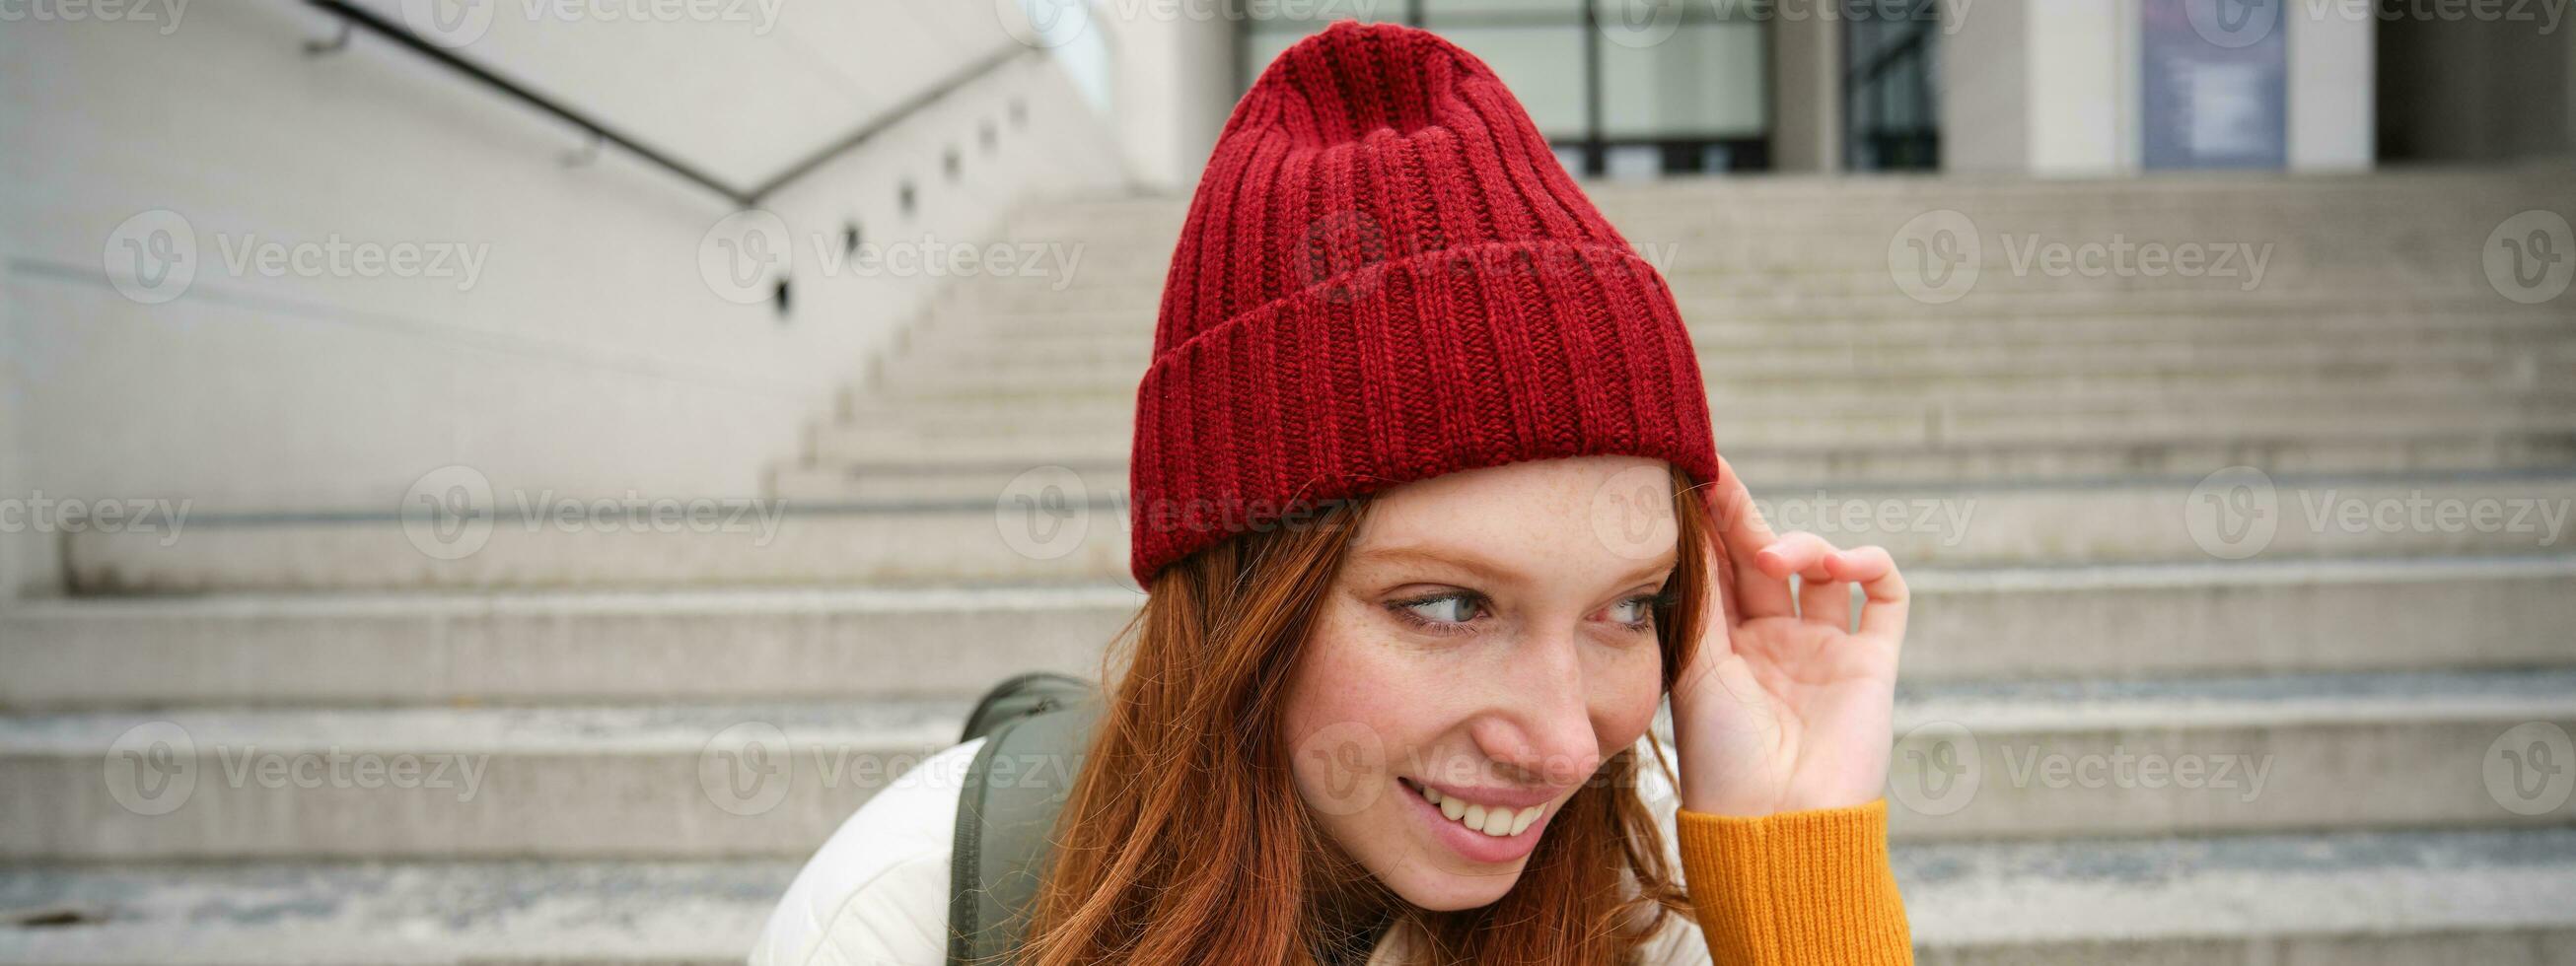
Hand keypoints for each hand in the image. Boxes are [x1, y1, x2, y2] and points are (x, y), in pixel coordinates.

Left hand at [1670, 456, 1908, 816]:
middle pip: (1765, 555)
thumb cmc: (1723, 758)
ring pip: (1822, 565)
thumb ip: (1701, 596)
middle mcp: (1773, 640)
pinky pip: (1884, 593)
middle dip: (1746, 517)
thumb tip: (1686, 523)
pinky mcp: (1872, 660)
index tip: (1694, 474)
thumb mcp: (1699, 667)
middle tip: (1725, 483)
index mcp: (1722, 645)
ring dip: (1803, 544)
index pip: (1718, 565)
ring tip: (1777, 557)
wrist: (1779, 823)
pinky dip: (1867, 563)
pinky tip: (1840, 564)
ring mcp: (1824, 648)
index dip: (1710, 520)